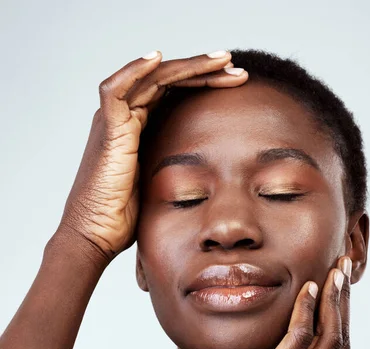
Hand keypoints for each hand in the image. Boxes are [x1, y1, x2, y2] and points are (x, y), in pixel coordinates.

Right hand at [55, 50, 247, 262]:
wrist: (97, 234)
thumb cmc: (125, 218)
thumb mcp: (161, 186)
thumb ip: (176, 170)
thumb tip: (210, 175)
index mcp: (140, 129)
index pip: (174, 94)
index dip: (204, 84)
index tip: (235, 84)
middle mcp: (126, 118)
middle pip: (168, 81)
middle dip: (205, 71)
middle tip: (237, 68)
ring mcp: (115, 121)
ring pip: (152, 78)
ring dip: (189, 66)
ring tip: (224, 61)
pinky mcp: (107, 130)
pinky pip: (116, 90)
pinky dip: (134, 70)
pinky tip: (157, 58)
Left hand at [154, 256, 351, 348]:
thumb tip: (266, 337)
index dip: (342, 314)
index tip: (338, 282)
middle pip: (340, 340)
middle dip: (345, 299)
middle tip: (345, 265)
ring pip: (328, 338)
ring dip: (334, 300)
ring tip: (336, 269)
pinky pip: (297, 342)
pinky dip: (306, 312)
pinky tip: (306, 288)